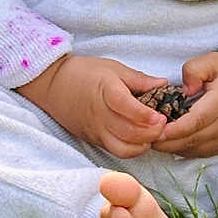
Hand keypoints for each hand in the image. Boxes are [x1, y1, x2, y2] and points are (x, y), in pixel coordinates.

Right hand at [16, 56, 167, 157]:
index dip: (145, 115)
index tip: (160, 116)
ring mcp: (96, 130)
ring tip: (154, 134)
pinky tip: (141, 140)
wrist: (53, 85)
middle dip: (150, 133)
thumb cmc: (85, 73)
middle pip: (127, 132)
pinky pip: (114, 150)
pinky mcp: (93, 140)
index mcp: (105, 91)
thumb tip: (163, 84)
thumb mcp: (113, 67)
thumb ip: (139, 79)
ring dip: (142, 144)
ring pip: (122, 148)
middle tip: (164, 125)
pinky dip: (131, 149)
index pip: (126, 107)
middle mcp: (99, 114)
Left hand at [151, 52, 217, 157]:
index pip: (196, 121)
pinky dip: (183, 149)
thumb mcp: (215, 59)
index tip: (154, 130)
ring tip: (152, 139)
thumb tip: (184, 90)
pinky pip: (200, 153)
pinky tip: (169, 142)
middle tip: (143, 136)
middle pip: (192, 139)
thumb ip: (194, 69)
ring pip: (195, 149)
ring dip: (172, 147)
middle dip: (166, 142)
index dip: (174, 130)